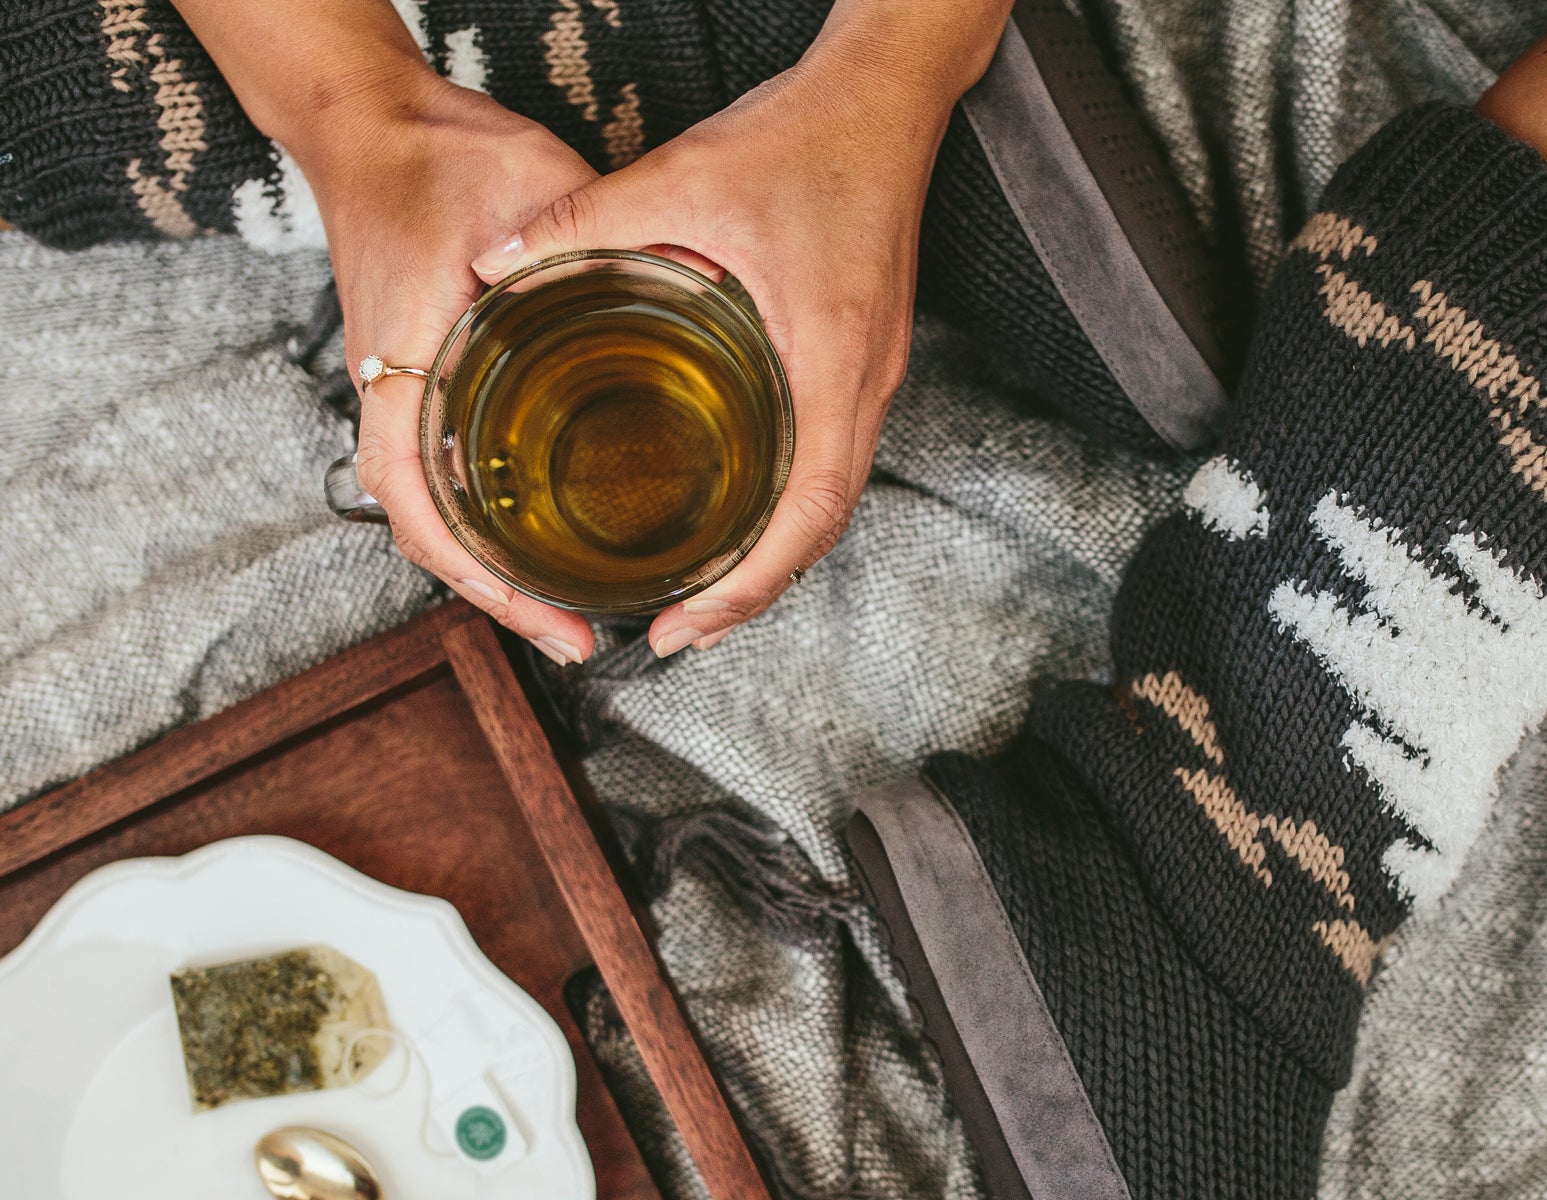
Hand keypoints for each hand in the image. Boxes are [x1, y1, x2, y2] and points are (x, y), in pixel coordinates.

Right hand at [301, 77, 601, 665]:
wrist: (374, 128)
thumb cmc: (437, 158)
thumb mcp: (525, 191)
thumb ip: (580, 248)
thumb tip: (652, 297)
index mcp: (405, 366)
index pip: (419, 502)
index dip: (481, 577)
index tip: (550, 622)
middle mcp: (393, 395)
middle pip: (430, 532)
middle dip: (499, 598)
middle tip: (578, 641)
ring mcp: (405, 393)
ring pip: (437, 513)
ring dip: (493, 570)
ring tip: (567, 610)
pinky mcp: (425, 382)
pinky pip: (447, 475)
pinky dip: (488, 524)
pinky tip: (542, 536)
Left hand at [467, 37, 958, 656]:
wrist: (885, 100)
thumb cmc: (806, 139)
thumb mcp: (684, 178)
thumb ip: (582, 222)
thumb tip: (495, 265)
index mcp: (828, 356)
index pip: (806, 510)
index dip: (750, 583)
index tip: (687, 625)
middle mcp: (863, 382)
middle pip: (823, 526)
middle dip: (755, 592)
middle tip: (682, 631)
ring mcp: (872, 375)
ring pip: (832, 499)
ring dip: (774, 555)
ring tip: (708, 592)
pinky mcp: (864, 357)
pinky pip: (833, 458)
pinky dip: (789, 505)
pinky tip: (743, 508)